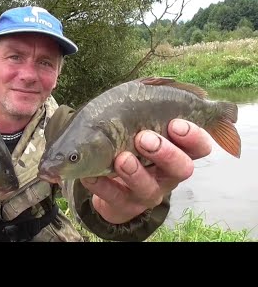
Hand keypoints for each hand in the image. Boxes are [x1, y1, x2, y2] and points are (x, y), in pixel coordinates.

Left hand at [80, 119, 211, 223]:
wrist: (108, 178)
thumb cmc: (127, 140)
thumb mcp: (138, 120)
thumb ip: (147, 106)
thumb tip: (152, 83)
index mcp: (177, 148)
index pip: (198, 145)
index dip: (193, 135)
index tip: (175, 122)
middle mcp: (168, 172)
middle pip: (183, 168)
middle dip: (166, 152)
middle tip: (144, 138)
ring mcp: (148, 190)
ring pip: (151, 188)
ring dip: (136, 172)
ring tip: (120, 159)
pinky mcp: (125, 204)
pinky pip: (116, 198)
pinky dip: (103, 185)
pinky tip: (90, 174)